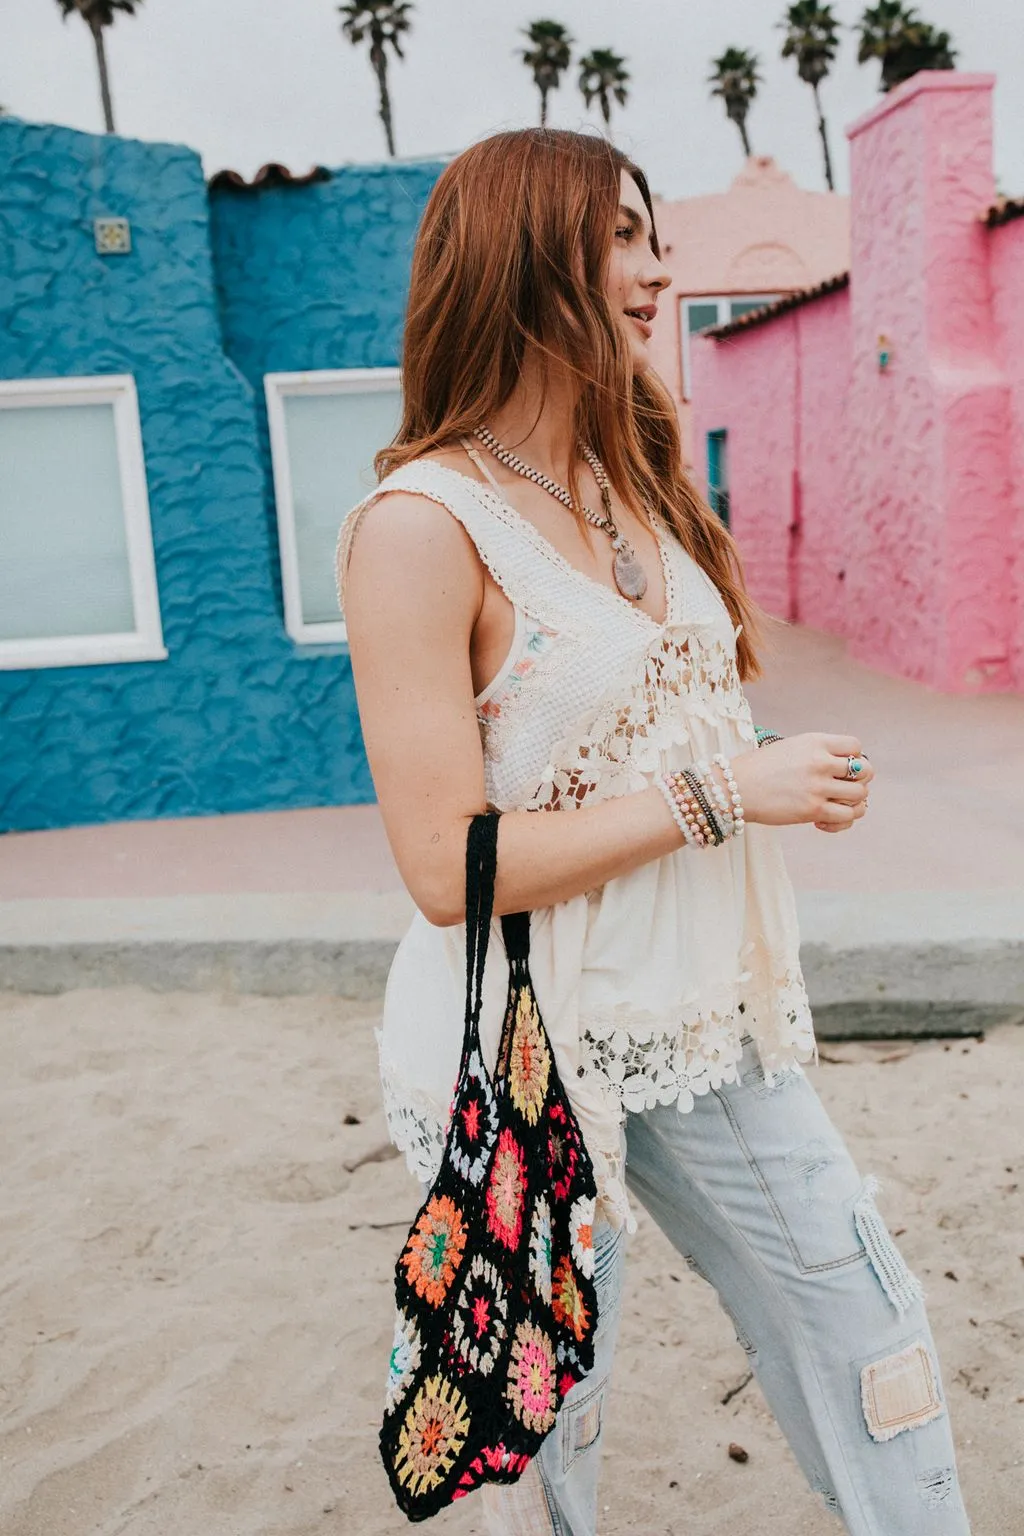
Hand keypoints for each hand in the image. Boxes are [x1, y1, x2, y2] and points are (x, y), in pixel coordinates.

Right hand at [725, 734, 873, 833]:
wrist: (734, 788)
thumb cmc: (761, 768)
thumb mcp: (792, 747)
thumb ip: (819, 752)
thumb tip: (848, 767)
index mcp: (815, 741)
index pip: (855, 746)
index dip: (853, 757)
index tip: (841, 766)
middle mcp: (820, 762)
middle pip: (865, 771)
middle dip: (859, 780)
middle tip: (843, 787)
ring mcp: (818, 787)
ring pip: (860, 796)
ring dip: (853, 802)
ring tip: (837, 805)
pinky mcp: (813, 811)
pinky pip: (846, 817)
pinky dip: (842, 821)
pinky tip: (824, 820)